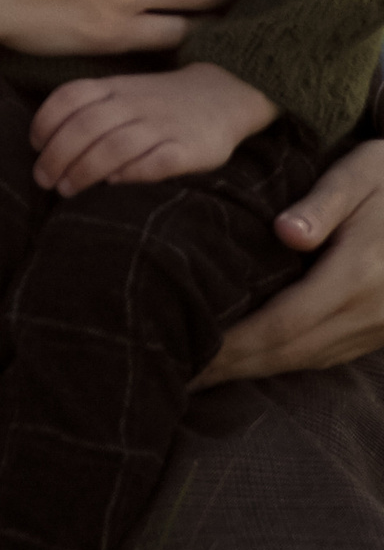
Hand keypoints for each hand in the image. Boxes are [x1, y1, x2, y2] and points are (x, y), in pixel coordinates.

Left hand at [31, 60, 276, 193]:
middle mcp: (134, 104)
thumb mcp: (122, 91)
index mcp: (114, 87)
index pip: (70, 98)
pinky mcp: (189, 148)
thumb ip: (90, 107)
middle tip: (43, 180)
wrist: (224, 92)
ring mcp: (163, 125)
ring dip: (85, 169)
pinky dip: (133, 172)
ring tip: (66, 190)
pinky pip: (158, 161)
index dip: (46, 122)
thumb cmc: (159, 99)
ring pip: (116, 146)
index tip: (34, 147)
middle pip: (86, 127)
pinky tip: (115, 184)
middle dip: (57, 155)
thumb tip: (47, 144)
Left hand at [196, 141, 383, 385]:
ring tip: (208, 371)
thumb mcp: (359, 175)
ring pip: (310, 358)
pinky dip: (287, 360)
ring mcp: (379, 326)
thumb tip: (285, 232)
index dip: (237, 343)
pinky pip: (328, 354)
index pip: (285, 322)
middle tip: (186, 374)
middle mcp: (370, 311)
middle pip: (292, 350)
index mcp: (358, 273)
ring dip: (258, 369)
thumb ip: (321, 204)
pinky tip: (254, 360)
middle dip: (236, 365)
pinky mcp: (380, 330)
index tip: (194, 350)